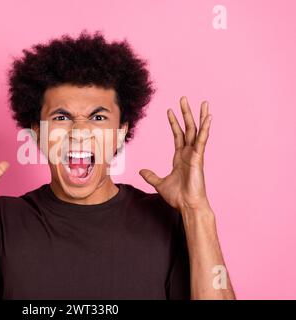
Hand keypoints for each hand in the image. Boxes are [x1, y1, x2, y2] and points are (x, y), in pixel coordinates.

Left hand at [139, 96, 211, 211]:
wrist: (187, 205)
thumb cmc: (178, 196)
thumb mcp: (159, 183)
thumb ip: (151, 176)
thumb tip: (141, 171)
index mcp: (180, 157)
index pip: (177, 135)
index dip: (173, 123)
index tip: (169, 111)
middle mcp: (189, 153)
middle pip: (188, 128)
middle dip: (186, 113)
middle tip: (183, 98)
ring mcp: (195, 155)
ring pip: (197, 131)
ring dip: (199, 116)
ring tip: (203, 103)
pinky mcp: (199, 158)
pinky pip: (202, 140)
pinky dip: (205, 129)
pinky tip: (209, 118)